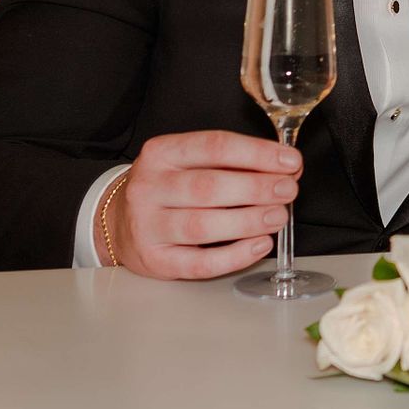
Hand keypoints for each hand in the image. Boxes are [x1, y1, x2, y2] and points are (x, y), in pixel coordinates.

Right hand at [99, 130, 301, 279]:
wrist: (118, 221)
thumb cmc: (167, 187)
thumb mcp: (188, 161)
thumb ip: (231, 162)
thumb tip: (284, 167)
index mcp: (161, 152)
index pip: (214, 146)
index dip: (258, 154)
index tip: (291, 161)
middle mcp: (149, 186)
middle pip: (209, 187)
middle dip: (257, 188)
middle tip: (288, 190)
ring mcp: (147, 226)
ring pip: (203, 225)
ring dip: (248, 221)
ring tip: (278, 217)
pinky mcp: (154, 261)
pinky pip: (199, 262)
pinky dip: (235, 256)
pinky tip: (260, 245)